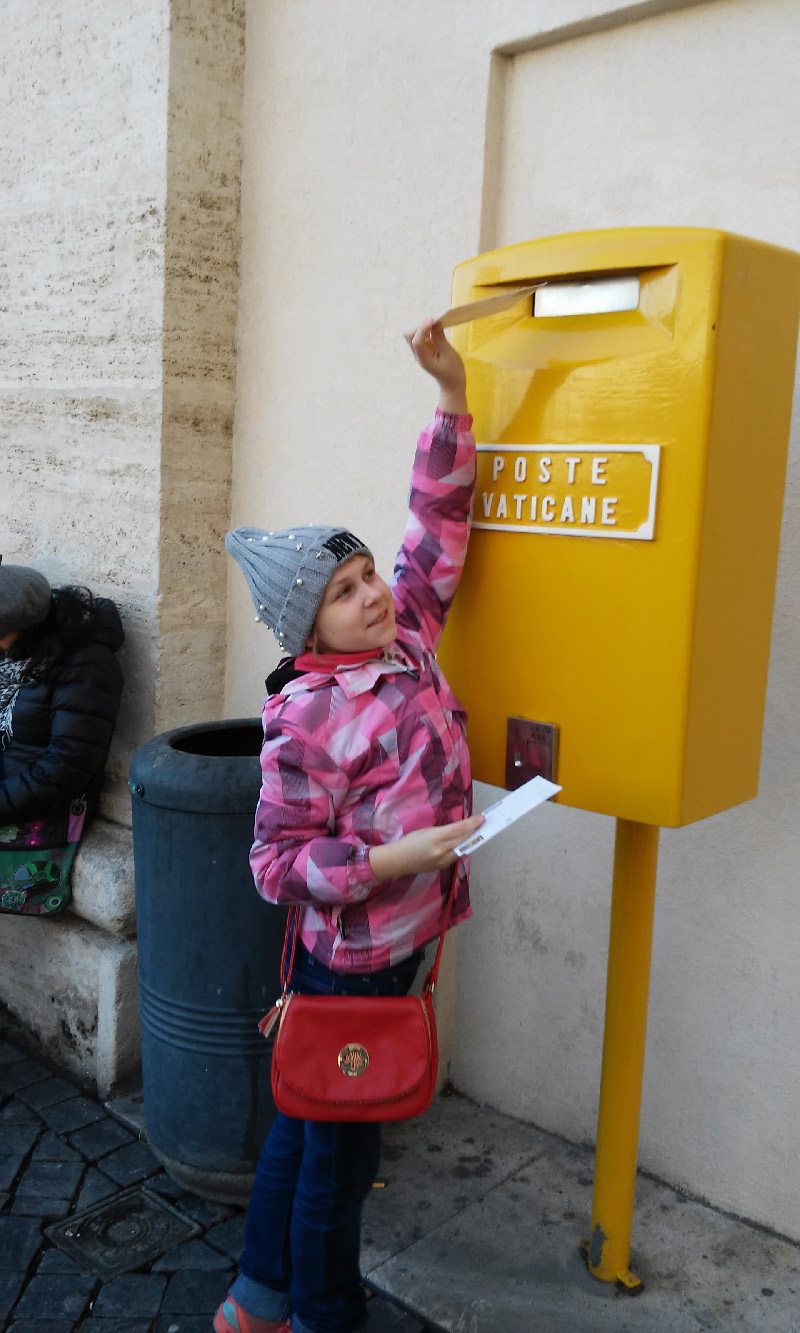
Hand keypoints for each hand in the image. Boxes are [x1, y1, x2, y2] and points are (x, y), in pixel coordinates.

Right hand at [368, 814, 484, 881]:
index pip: (459, 829)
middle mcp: (441, 850)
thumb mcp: (426, 831)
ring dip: (471, 840)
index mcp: (435, 837)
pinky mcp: (442, 867)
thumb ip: (444, 831)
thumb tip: (459, 829)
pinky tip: (466, 843)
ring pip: (462, 849)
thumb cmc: (409, 842)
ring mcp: (442, 861)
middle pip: (463, 840)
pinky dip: (462, 848)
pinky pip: (456, 856)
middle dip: (475, 831)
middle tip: (484, 824)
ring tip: (478, 832)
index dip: (472, 823)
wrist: (398, 861)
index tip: (482, 818)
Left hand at [404, 318, 467, 415]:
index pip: (416, 340)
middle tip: (435, 322)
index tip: (434, 319)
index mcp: (423, 359)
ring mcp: (419, 351)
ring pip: (412, 334)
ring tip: (436, 324)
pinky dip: (426, 329)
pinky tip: (436, 329)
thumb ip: (440, 337)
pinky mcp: (423, 348)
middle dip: (420, 325)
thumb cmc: (452, 370)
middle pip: (409, 335)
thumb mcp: (448, 353)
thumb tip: (434, 321)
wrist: (452, 383)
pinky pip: (420, 335)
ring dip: (422, 326)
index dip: (423, 328)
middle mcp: (418, 354)